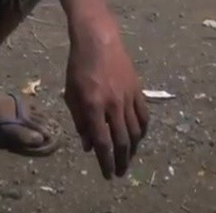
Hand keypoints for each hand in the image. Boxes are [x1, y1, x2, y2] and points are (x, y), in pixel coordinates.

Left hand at [63, 17, 147, 178]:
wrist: (99, 40)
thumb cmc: (79, 66)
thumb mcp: (71, 94)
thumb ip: (79, 121)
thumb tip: (88, 146)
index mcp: (93, 106)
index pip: (102, 142)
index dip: (105, 162)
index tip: (107, 175)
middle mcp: (113, 104)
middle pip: (121, 141)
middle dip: (121, 161)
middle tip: (120, 173)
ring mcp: (128, 97)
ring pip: (135, 131)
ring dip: (133, 149)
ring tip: (128, 159)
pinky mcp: (138, 90)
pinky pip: (144, 116)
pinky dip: (143, 130)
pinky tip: (139, 138)